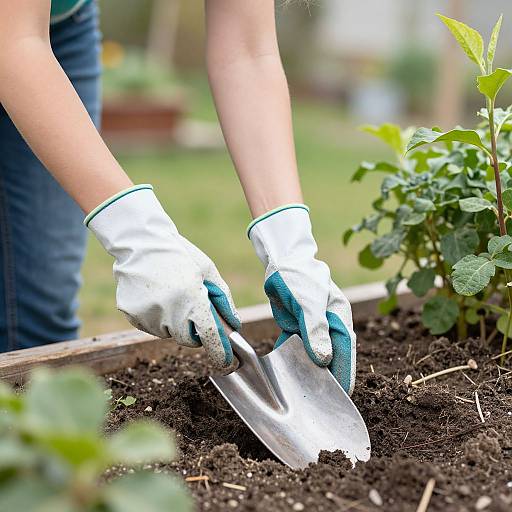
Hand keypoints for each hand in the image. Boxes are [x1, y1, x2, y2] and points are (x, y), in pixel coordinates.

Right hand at [86, 185, 240, 368]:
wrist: (140, 242)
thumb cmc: (180, 254)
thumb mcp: (208, 271)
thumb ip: (223, 300)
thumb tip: (234, 325)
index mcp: (191, 298)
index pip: (209, 336)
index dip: (220, 352)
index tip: (227, 362)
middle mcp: (169, 311)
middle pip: (188, 339)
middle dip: (195, 330)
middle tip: (192, 307)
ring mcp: (148, 315)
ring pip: (169, 333)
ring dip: (175, 322)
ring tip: (171, 294)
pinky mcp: (131, 314)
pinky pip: (151, 326)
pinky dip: (157, 317)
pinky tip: (155, 295)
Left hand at [248, 205, 355, 393]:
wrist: (281, 260)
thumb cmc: (299, 277)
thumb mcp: (308, 303)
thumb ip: (316, 330)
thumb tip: (324, 359)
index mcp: (340, 317)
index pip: (345, 350)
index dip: (344, 373)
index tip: (341, 396)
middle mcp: (329, 324)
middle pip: (331, 355)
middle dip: (327, 377)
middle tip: (321, 400)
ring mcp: (313, 325)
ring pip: (312, 353)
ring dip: (308, 369)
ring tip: (304, 393)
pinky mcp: (297, 325)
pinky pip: (295, 346)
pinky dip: (291, 358)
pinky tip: (285, 373)